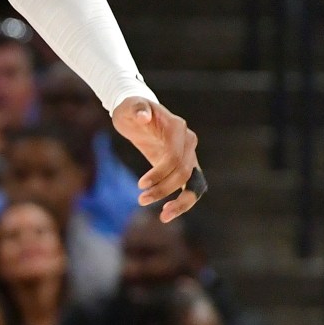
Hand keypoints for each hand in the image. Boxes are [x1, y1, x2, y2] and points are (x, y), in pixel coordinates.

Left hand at [112, 98, 201, 221]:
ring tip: (163, 217)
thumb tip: (142, 116)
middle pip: (184, 173)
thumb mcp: (129, 107)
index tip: (140, 185)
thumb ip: (136, 109)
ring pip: (194, 184)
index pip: (174, 156)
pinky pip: (190, 187)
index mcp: (177, 128)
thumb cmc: (132, 109)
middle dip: (164, 189)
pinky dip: (182, 202)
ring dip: (181, 202)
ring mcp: (189, 155)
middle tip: (141, 200)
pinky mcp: (183, 166)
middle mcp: (188, 142)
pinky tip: (167, 215)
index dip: (160, 173)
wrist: (138, 113)